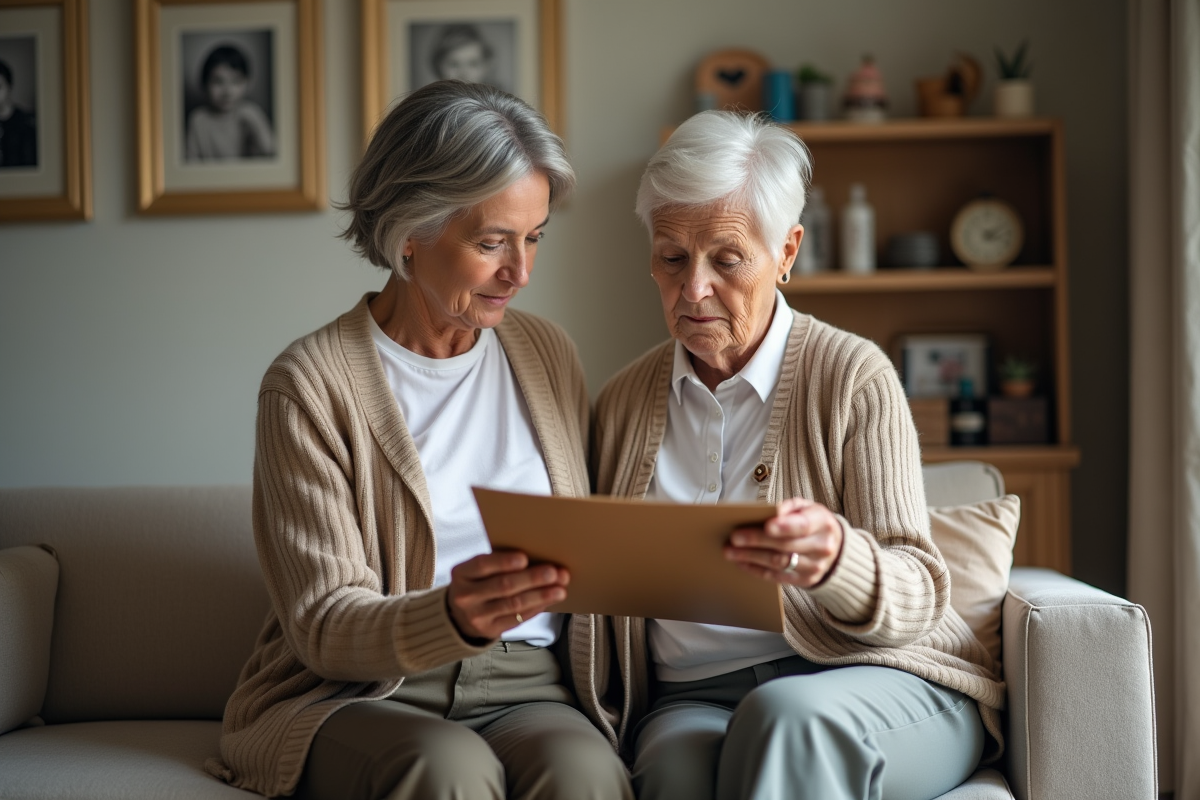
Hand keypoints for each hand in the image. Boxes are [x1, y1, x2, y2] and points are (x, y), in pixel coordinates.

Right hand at [446, 550, 569, 640]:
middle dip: (532, 578)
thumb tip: (536, 557)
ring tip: (560, 589)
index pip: (482, 565)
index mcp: (462, 574)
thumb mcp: (476, 571)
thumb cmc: (477, 584)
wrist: (459, 616)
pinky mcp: (490, 630)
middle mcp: (466, 596)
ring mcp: (477, 616)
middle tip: (554, 572)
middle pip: (503, 586)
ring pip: (514, 604)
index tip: (525, 558)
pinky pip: (517, 618)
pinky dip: (536, 608)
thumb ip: (497, 563)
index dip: (504, 561)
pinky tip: (549, 600)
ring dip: (540, 595)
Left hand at [724, 497, 842, 587]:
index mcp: (823, 523)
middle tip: (735, 537)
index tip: (766, 526)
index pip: (803, 526)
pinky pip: (777, 577)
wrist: (834, 547)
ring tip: (731, 551)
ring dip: (751, 557)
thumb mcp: (806, 507)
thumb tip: (771, 512)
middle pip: (786, 546)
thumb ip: (789, 507)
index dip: (785, 526)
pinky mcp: (805, 581)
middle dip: (757, 541)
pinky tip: (741, 562)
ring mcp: (815, 567)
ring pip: (779, 563)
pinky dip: (756, 569)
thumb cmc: (813, 522)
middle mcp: (822, 547)